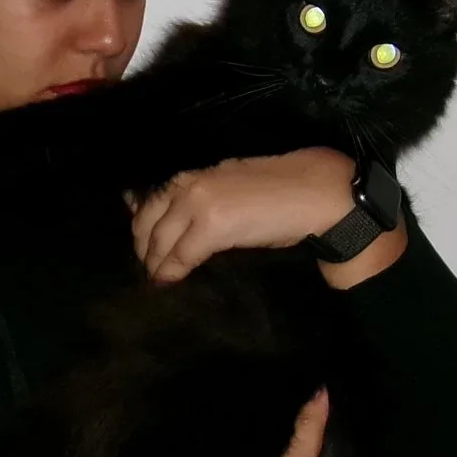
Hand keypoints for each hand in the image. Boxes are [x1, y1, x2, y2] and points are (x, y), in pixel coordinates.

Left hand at [128, 149, 356, 283]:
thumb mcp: (231, 186)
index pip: (151, 202)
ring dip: (154, 264)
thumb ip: (202, 198)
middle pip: (148, 223)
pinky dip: (170, 272)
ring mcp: (198, 203)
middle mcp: (189, 185)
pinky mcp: (212, 226)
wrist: (314, 191)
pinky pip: (180, 255)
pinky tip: (168, 282)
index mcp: (194, 174)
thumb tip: (180, 221)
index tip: (143, 248)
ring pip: (159, 241)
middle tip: (147, 269)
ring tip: (156, 279)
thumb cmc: (281, 190)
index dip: (142, 229)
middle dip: (143, 249)